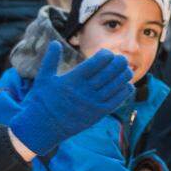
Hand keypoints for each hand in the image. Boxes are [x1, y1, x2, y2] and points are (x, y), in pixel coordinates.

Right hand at [2, 41, 133, 155]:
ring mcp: (92, 104)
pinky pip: (116, 102)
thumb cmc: (42, 100)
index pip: (95, 64)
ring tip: (127, 69)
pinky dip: (124, 92)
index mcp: (71, 80)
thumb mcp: (43, 79)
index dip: (105, 56)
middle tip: (122, 58)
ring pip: (115, 87)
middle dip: (118, 63)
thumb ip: (50, 59)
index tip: (107, 53)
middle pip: (108, 73)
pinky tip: (128, 85)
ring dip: (124, 76)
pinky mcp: (97, 115)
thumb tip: (55, 42)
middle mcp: (84, 92)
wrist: (43, 127)